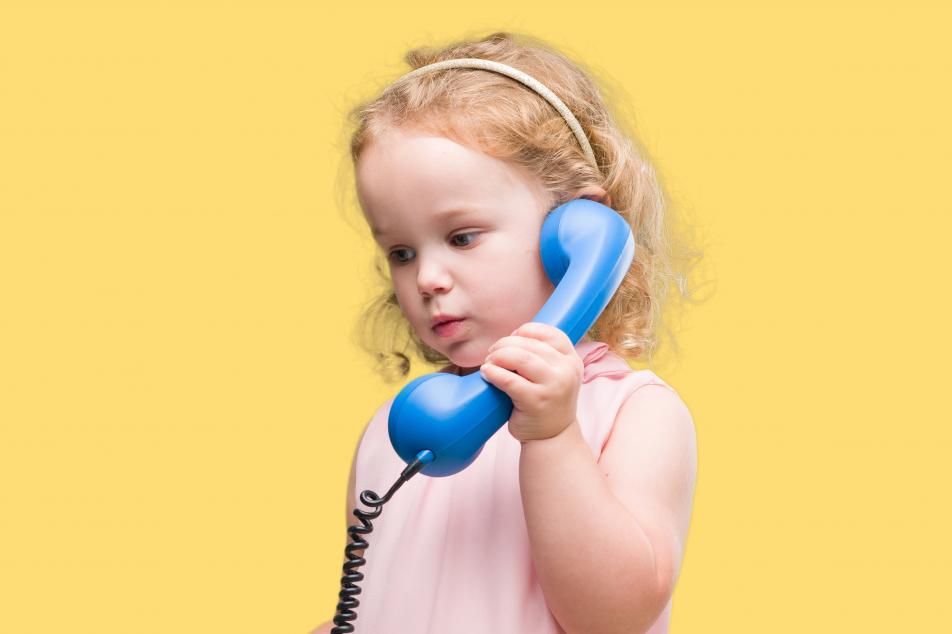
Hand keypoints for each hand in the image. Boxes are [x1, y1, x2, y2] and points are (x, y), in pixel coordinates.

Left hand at [479, 322, 583, 442]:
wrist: (553, 437)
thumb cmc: (546, 400)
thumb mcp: (555, 374)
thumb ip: (542, 354)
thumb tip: (511, 336)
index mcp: (571, 359)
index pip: (549, 332)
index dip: (525, 331)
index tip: (511, 340)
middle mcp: (566, 370)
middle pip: (528, 344)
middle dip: (504, 345)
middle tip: (492, 355)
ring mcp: (553, 386)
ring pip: (519, 358)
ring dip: (497, 356)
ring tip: (489, 364)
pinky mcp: (536, 401)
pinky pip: (509, 380)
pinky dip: (493, 373)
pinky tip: (486, 373)